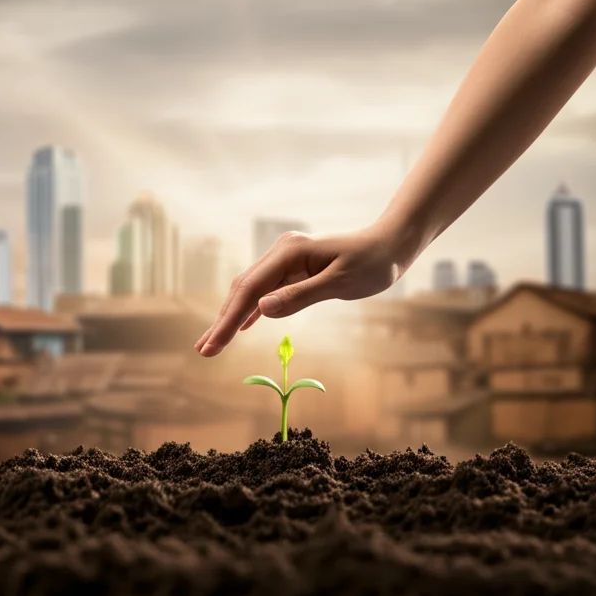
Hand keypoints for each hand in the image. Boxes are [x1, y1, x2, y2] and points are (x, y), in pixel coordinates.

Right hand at [194, 222, 404, 356]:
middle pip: (243, 289)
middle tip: (203, 351)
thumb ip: (300, 296)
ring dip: (231, 317)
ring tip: (212, 343)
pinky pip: (266, 291)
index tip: (213, 345)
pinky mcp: (293, 268)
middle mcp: (282, 252)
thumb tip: (261, 311)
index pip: (251, 290)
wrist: (391, 244)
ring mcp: (286, 259)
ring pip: (250, 291)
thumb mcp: (340, 282)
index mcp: (290, 252)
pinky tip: (240, 326)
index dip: (229, 319)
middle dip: (223, 321)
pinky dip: (251, 310)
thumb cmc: (372, 263)